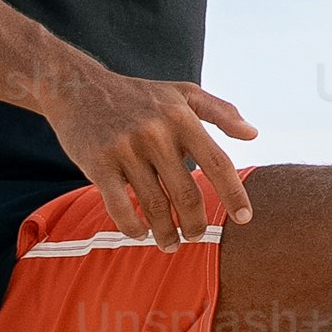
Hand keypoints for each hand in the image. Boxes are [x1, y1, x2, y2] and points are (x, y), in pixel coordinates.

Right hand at [47, 66, 254, 246]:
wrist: (78, 87)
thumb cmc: (139, 95)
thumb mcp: (182, 92)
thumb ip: (221, 112)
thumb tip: (253, 135)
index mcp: (182, 117)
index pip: (217, 163)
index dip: (234, 194)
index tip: (244, 219)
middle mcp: (155, 133)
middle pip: (187, 193)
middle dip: (195, 223)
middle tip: (196, 236)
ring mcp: (125, 149)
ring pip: (154, 205)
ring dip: (165, 233)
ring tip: (170, 244)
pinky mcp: (97, 163)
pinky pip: (119, 206)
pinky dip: (132, 227)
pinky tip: (140, 234)